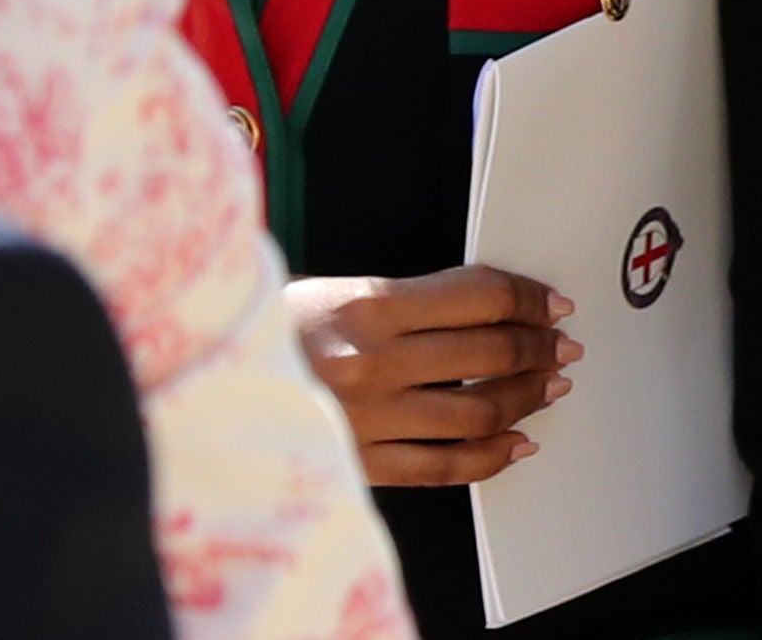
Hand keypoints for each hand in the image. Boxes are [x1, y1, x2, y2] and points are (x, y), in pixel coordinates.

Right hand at [287, 266, 578, 485]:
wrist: (198, 386)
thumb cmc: (262, 334)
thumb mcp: (329, 293)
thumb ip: (399, 299)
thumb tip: (480, 303)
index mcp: (366, 304)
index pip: (479, 295)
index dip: (528, 297)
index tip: (552, 302)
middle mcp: (373, 361)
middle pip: (490, 352)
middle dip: (540, 348)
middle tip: (563, 345)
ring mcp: (369, 418)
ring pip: (478, 412)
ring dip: (527, 399)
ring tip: (550, 388)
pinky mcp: (360, 463)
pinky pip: (443, 467)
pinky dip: (490, 457)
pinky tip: (516, 444)